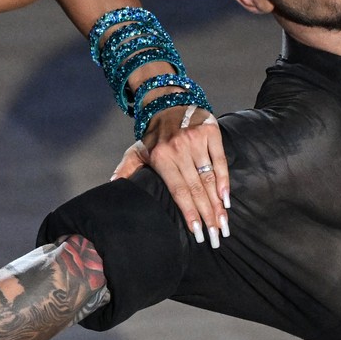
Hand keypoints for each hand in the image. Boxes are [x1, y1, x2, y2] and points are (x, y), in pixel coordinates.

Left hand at [113, 106, 229, 246]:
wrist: (167, 102)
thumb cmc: (153, 134)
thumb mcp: (136, 150)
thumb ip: (127, 169)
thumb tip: (114, 184)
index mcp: (161, 157)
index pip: (178, 191)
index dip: (189, 212)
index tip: (198, 232)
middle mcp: (179, 149)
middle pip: (196, 189)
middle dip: (208, 215)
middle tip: (216, 236)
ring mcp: (196, 140)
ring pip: (209, 178)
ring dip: (218, 204)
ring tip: (224, 224)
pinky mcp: (211, 132)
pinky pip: (220, 160)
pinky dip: (224, 180)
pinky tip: (226, 199)